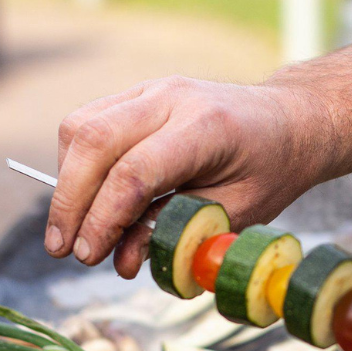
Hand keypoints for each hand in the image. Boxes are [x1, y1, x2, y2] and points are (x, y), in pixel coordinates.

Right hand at [45, 76, 339, 277]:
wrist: (289, 121)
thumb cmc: (269, 171)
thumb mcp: (235, 214)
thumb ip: (177, 234)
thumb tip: (121, 261)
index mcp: (206, 127)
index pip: (134, 171)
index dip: (103, 219)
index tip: (87, 256)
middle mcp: (171, 98)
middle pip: (93, 141)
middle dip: (68, 203)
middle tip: (62, 250)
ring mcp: (150, 89)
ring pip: (80, 127)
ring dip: (66, 183)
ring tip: (75, 230)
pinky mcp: (136, 94)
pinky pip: (87, 122)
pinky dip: (76, 165)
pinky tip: (88, 200)